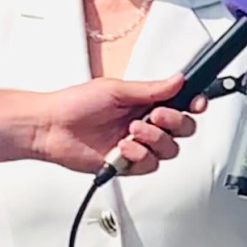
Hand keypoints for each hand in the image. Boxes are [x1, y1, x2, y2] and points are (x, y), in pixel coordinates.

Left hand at [37, 74, 205, 174]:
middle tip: (156, 115)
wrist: (50, 128)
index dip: (195, 105)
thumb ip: (151, 89)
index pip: (183, 105)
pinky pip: (148, 165)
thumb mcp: (117, 89)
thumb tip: (178, 81)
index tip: (196, 103)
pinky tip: (122, 147)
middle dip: (175, 122)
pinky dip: (138, 155)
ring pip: (169, 149)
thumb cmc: (76, 104)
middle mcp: (147, 123)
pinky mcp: (127, 163)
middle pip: (183, 129)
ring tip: (132, 130)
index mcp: (147, 102)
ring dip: (154, 139)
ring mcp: (138, 144)